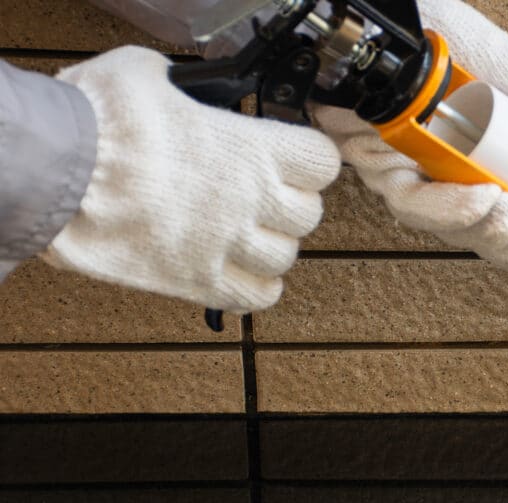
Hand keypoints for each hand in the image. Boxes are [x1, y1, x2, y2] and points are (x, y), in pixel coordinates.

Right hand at [45, 46, 340, 311]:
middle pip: (309, 215)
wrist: (60, 173)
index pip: (322, 161)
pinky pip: (256, 297)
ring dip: (270, 247)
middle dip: (290, 206)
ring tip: (243, 234)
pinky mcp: (199, 280)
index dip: (310, 159)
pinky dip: (253, 287)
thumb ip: (176, 84)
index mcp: (252, 148)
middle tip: (264, 198)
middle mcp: (252, 199)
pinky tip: (234, 269)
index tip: (296, 159)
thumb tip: (169, 83)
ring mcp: (229, 243)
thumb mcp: (144, 75)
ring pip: (285, 258)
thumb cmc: (100, 122)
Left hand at [314, 0, 507, 294]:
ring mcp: (413, 175)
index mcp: (481, 163)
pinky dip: (449, 206)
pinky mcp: (380, 167)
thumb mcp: (505, 67)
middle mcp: (447, 177)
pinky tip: (481, 199)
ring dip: (489, 230)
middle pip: (483, 237)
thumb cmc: (438, 34)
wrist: (382, 17)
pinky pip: (413, 202)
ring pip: (450, 228)